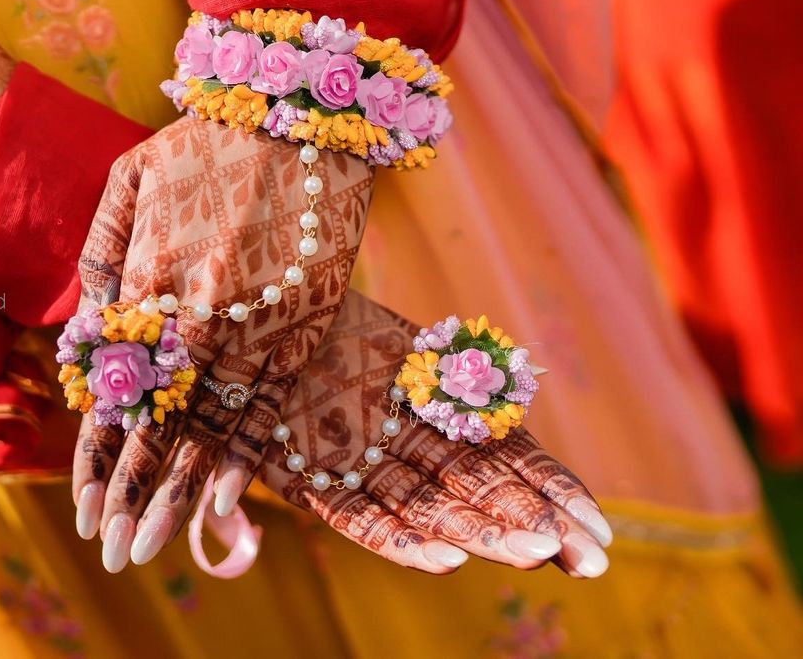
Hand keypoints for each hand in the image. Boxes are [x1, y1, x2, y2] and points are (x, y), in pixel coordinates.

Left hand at [72, 116, 373, 570]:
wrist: (299, 118)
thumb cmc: (207, 145)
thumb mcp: (132, 182)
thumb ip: (103, 255)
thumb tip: (91, 327)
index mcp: (149, 283)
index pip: (115, 393)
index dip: (98, 456)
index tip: (86, 508)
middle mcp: (196, 317)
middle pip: (156, 423)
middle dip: (131, 491)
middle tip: (116, 550)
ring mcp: (254, 326)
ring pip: (209, 426)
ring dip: (180, 489)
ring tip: (158, 542)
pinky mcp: (302, 328)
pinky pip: (269, 403)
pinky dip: (246, 453)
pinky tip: (227, 499)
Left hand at [256, 291, 612, 574]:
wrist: (264, 303)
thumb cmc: (340, 316)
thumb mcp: (409, 343)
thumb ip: (460, 374)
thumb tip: (528, 383)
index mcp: (440, 410)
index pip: (508, 461)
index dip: (552, 494)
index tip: (599, 528)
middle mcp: (407, 446)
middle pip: (479, 494)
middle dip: (535, 525)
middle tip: (590, 559)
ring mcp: (363, 466)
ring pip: (431, 511)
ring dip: (481, 534)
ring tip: (536, 553)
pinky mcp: (311, 480)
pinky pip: (358, 518)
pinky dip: (399, 539)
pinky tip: (448, 559)